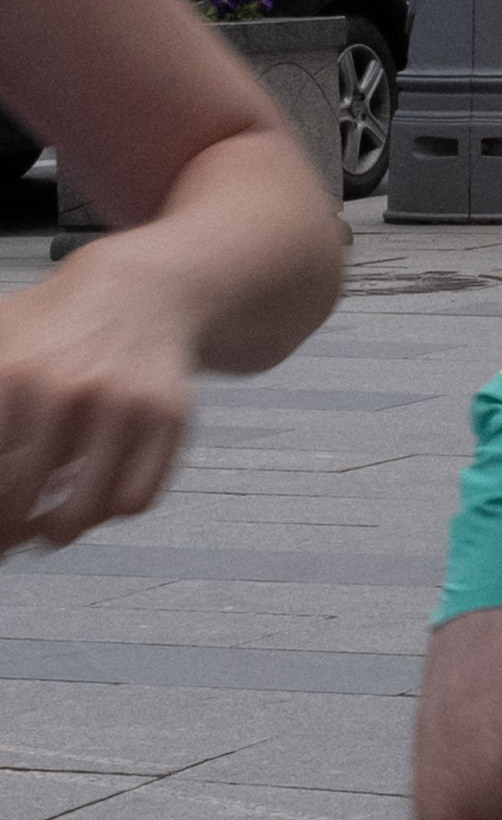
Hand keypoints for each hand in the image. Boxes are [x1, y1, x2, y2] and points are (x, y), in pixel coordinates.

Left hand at [0, 243, 197, 553]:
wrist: (142, 287)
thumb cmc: (62, 323)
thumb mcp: (0, 342)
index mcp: (15, 373)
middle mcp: (69, 390)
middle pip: (21, 500)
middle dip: (10, 528)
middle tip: (12, 531)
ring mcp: (122, 406)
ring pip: (83, 511)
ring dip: (61, 529)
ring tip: (52, 526)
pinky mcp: (166, 419)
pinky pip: (135, 498)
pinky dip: (111, 511)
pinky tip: (96, 499)